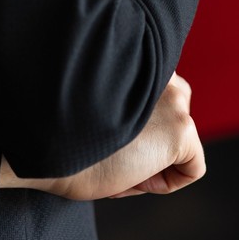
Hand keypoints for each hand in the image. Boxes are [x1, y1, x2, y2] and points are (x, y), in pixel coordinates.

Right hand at [0, 74, 205, 200]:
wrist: (46, 143)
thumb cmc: (59, 131)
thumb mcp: (94, 101)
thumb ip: (122, 98)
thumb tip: (143, 124)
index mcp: (137, 55)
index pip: (155, 95)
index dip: (133, 127)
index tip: (104, 136)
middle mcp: (160, 70)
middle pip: (174, 113)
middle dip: (150, 141)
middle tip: (113, 154)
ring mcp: (174, 99)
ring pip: (181, 140)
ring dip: (154, 160)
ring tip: (119, 163)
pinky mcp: (182, 129)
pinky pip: (192, 168)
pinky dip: (165, 184)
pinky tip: (133, 175)